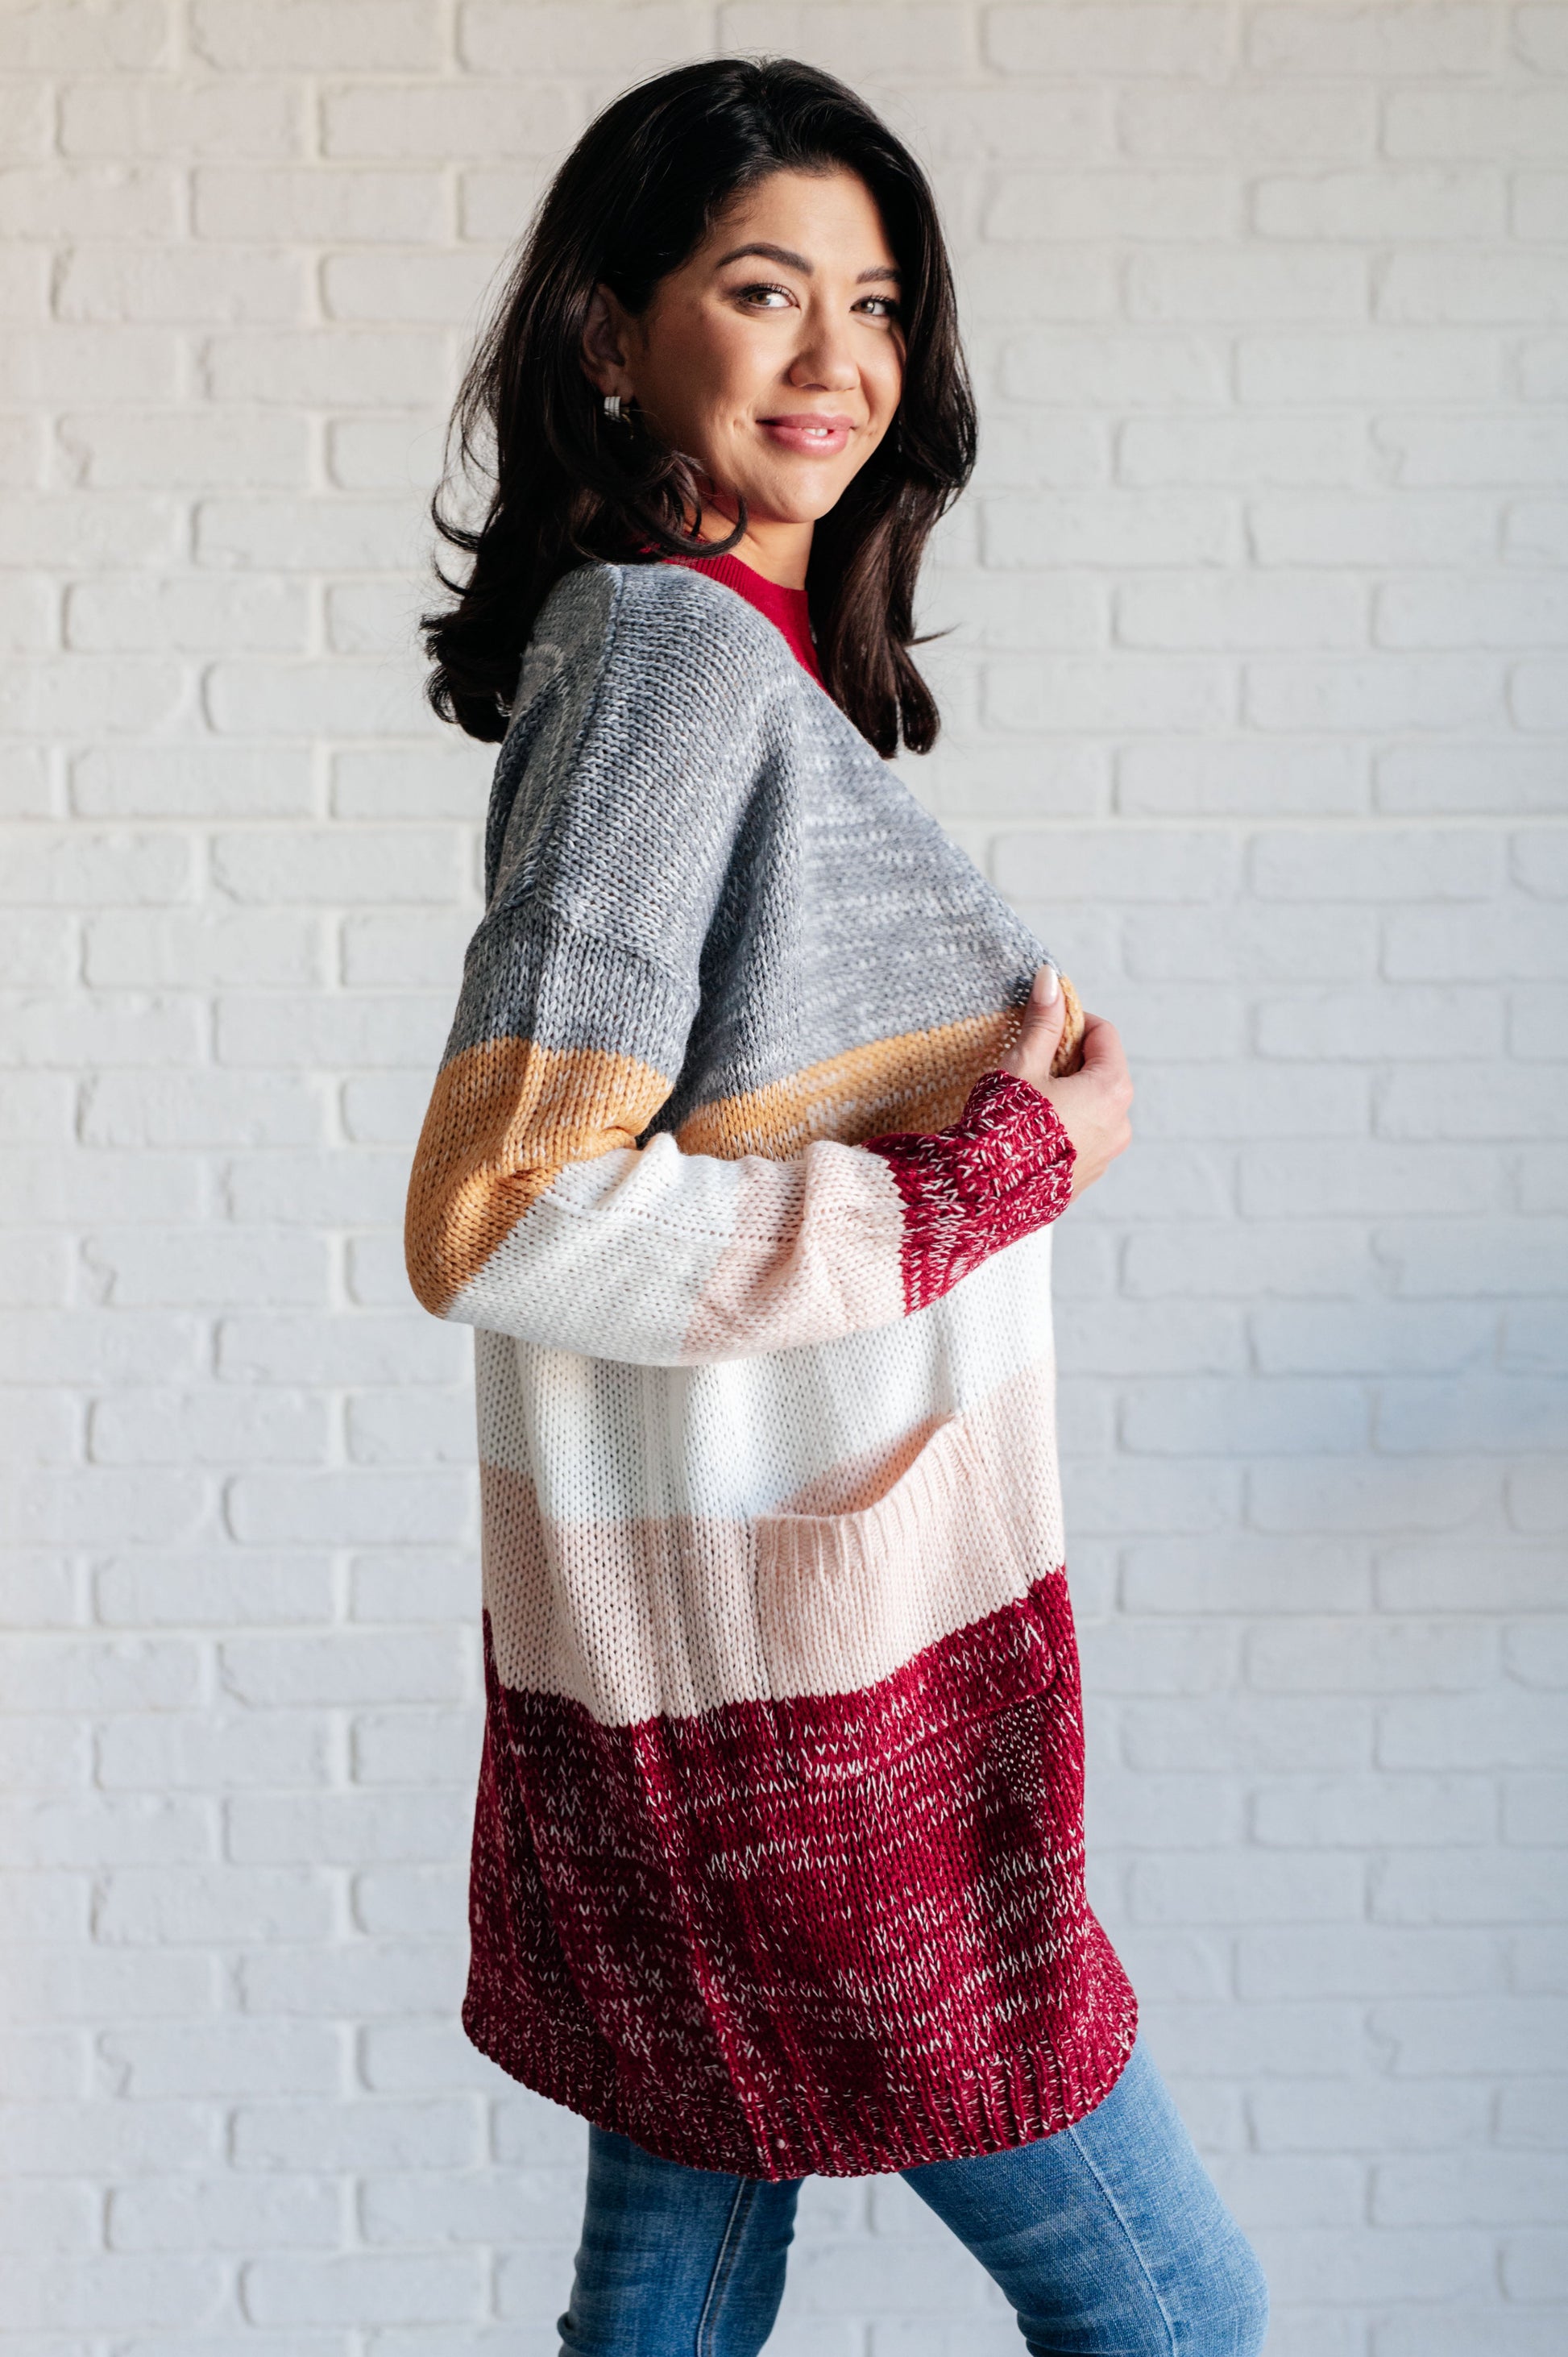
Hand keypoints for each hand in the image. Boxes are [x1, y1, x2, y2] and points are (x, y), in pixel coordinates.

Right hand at [997, 964, 1132, 1199]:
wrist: (985, 1194)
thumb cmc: (1005, 1125)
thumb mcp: (1024, 1065)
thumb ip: (1042, 1022)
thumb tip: (1050, 979)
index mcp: (1112, 1089)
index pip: (1104, 1034)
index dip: (1072, 1022)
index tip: (1044, 1025)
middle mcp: (1120, 1124)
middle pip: (1100, 1071)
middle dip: (1068, 1060)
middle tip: (1029, 1063)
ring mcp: (1106, 1155)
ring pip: (1092, 1106)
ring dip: (1066, 1094)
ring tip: (1025, 1100)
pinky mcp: (1087, 1178)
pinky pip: (1081, 1138)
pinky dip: (1062, 1126)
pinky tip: (1027, 1131)